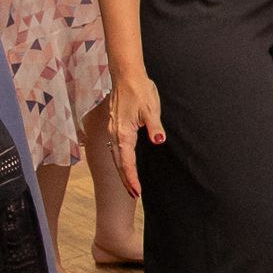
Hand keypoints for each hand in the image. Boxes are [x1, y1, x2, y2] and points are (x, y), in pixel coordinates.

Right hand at [106, 69, 163, 198]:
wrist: (126, 76)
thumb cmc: (140, 91)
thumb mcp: (151, 109)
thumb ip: (154, 127)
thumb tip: (158, 141)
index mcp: (123, 133)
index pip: (127, 162)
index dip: (131, 178)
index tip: (136, 192)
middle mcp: (115, 134)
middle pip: (119, 163)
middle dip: (126, 180)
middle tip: (134, 196)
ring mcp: (113, 130)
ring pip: (116, 156)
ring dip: (123, 171)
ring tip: (130, 185)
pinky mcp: (115, 126)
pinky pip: (116, 148)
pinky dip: (121, 160)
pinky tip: (125, 164)